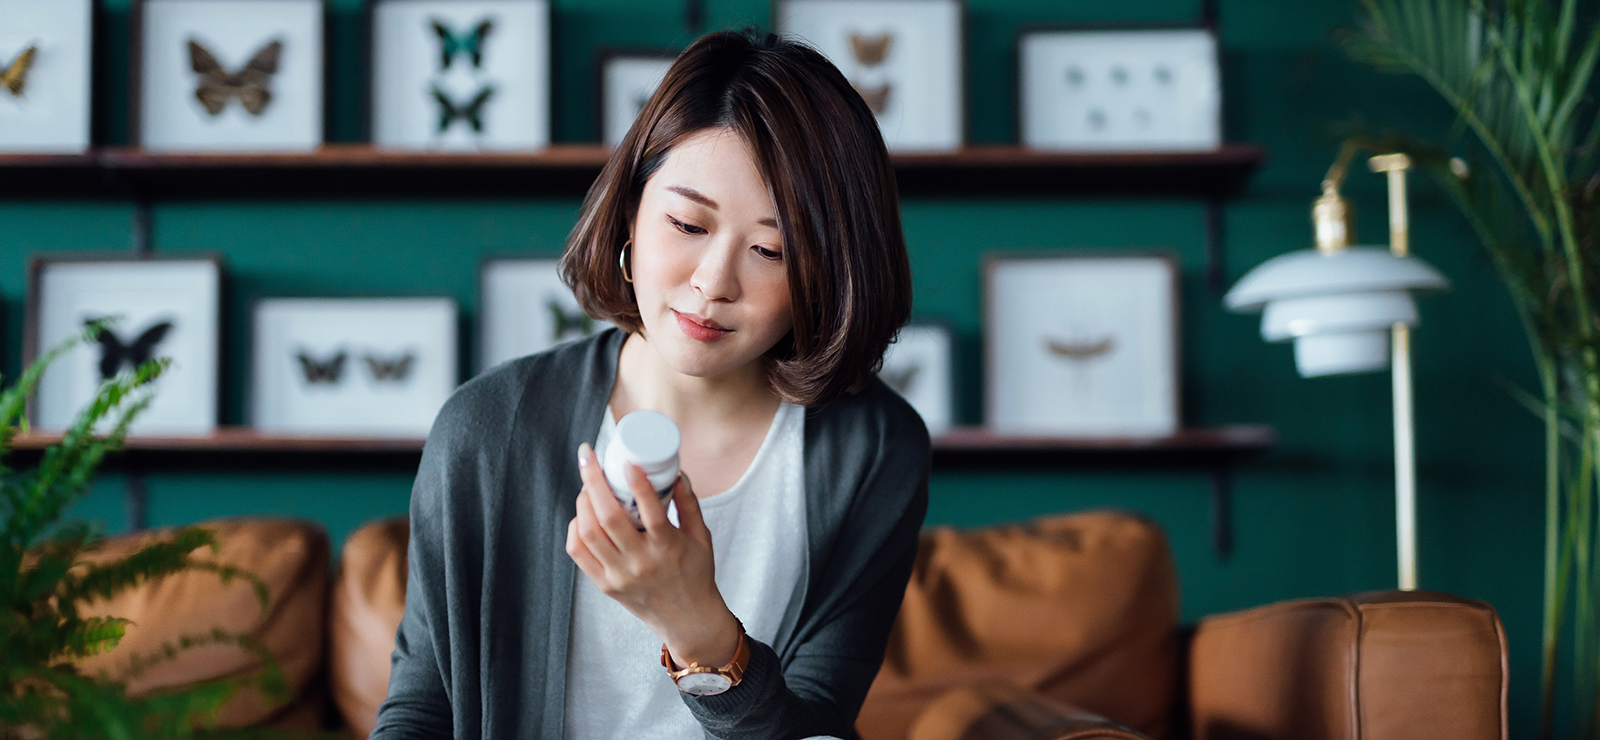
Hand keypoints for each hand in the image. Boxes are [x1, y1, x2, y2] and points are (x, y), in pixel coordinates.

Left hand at [565, 443, 741, 668]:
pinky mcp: (605, 585)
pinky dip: (576, 528)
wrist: (686, 619)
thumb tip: (676, 471)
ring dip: (583, 501)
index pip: (651, 513)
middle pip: (609, 518)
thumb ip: (689, 504)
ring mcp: (619, 576)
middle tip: (589, 457)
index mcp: (668, 549)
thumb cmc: (695, 574)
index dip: (638, 484)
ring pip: (588, 532)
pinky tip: (583, 514)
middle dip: (593, 481)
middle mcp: (640, 563)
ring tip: (588, 483)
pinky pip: (579, 552)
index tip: (628, 462)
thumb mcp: (701, 538)